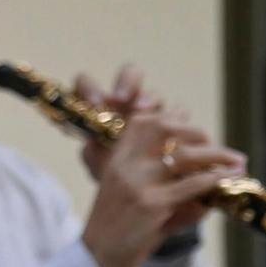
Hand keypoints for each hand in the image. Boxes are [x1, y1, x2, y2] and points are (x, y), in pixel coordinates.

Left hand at [74, 63, 166, 181]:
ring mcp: (152, 110)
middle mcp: (128, 104)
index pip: (87, 83)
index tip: (94, 103)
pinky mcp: (174, 122)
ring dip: (148, 100)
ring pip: (154, 95)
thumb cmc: (116, 175)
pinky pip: (178, 112)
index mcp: (101, 108)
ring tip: (142, 112)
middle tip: (120, 99)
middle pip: (130, 74)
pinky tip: (170, 131)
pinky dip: (174, 119)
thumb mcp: (101, 168)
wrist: (144, 192)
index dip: (88, 87)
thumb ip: (92, 156)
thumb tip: (89, 145)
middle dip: (126, 82)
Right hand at [80, 111, 246, 266]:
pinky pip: (192, 185)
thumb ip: (164, 183)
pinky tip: (229, 179)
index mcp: (117, 159)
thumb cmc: (117, 228)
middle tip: (217, 148)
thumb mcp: (132, 196)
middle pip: (166, 128)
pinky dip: (216, 179)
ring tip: (238, 161)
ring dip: (218, 155)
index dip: (172, 118)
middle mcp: (126, 165)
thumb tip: (206, 177)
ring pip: (185, 155)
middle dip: (199, 133)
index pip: (144, 121)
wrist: (97, 258)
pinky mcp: (152, 205)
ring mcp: (138, 184)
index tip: (194, 132)